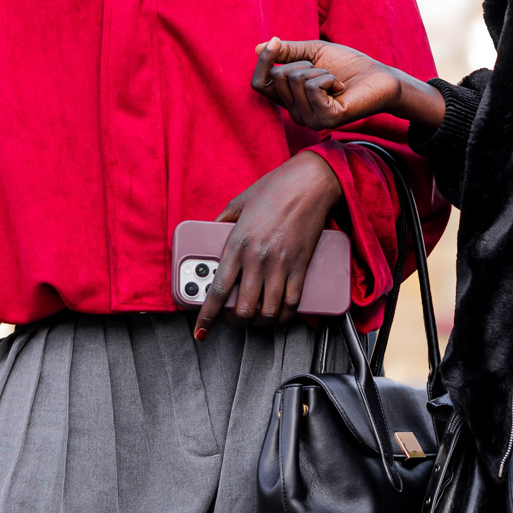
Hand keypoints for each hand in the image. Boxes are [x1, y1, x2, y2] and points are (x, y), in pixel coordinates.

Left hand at [193, 150, 342, 339]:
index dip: (207, 315)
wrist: (310, 183)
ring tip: (254, 316)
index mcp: (237, 244)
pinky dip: (283, 315)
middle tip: (233, 317)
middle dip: (236, 320)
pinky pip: (292, 303)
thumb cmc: (276, 188)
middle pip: (244, 308)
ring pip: (268, 311)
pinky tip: (277, 313)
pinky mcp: (301, 267)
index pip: (218, 290)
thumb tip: (211, 232)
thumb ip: (222, 222)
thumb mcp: (238, 202)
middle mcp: (258, 259)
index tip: (202, 329)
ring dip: (259, 321)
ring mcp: (281, 265)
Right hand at [251, 38, 444, 133]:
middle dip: (303, 63)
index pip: (260, 84)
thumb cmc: (349, 66)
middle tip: (325, 71)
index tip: (276, 42)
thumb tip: (258, 48)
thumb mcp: (313, 53)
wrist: (380, 77)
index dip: (264, 62)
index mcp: (291, 99)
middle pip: (279, 77)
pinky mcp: (327, 120)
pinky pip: (312, 87)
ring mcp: (311, 120)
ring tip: (335, 80)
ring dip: (319, 71)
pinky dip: (328, 78)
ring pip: (295, 80)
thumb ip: (288, 52)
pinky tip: (340, 88)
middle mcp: (297, 114)